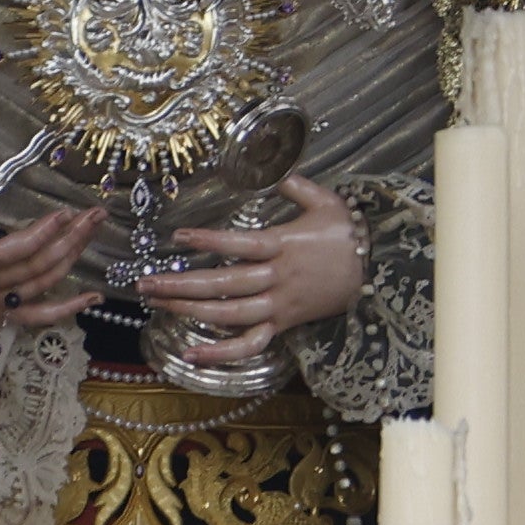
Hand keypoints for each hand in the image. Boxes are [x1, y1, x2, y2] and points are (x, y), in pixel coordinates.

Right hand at [0, 153, 112, 336]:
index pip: (11, 250)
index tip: (65, 213)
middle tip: (97, 215)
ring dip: (71, 260)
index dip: (40, 233)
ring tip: (94, 232)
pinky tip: (92, 298)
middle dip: (70, 239)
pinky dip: (65, 310)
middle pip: (36, 266)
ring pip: (41, 286)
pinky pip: (36, 318)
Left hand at [135, 175, 364, 369]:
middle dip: (181, 284)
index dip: (209, 240)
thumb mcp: (326, 200)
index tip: (177, 237)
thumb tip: (270, 170)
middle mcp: (277, 278)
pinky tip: (190, 354)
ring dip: (190, 311)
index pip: (240, 244)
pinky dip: (221, 354)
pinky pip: (250, 344)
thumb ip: (294, 185)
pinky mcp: (283, 324)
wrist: (379, 272)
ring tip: (158, 303)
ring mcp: (279, 305)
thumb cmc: (350, 234)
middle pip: (224, 284)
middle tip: (145, 282)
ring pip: (229, 315)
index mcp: (284, 245)